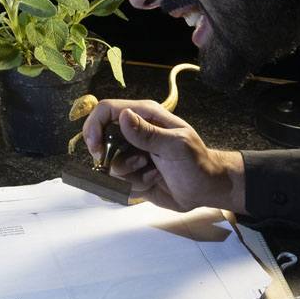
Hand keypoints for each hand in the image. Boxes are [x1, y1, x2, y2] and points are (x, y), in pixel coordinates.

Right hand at [82, 99, 245, 212]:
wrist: (205, 188)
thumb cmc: (197, 163)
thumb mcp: (176, 146)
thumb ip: (148, 133)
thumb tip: (123, 116)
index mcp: (144, 115)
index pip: (106, 110)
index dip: (94, 127)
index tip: (97, 149)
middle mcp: (134, 132)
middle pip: (102, 140)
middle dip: (115, 158)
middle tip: (140, 163)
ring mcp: (132, 153)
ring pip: (110, 165)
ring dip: (132, 174)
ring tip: (154, 172)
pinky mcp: (132, 173)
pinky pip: (119, 182)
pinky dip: (136, 185)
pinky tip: (155, 179)